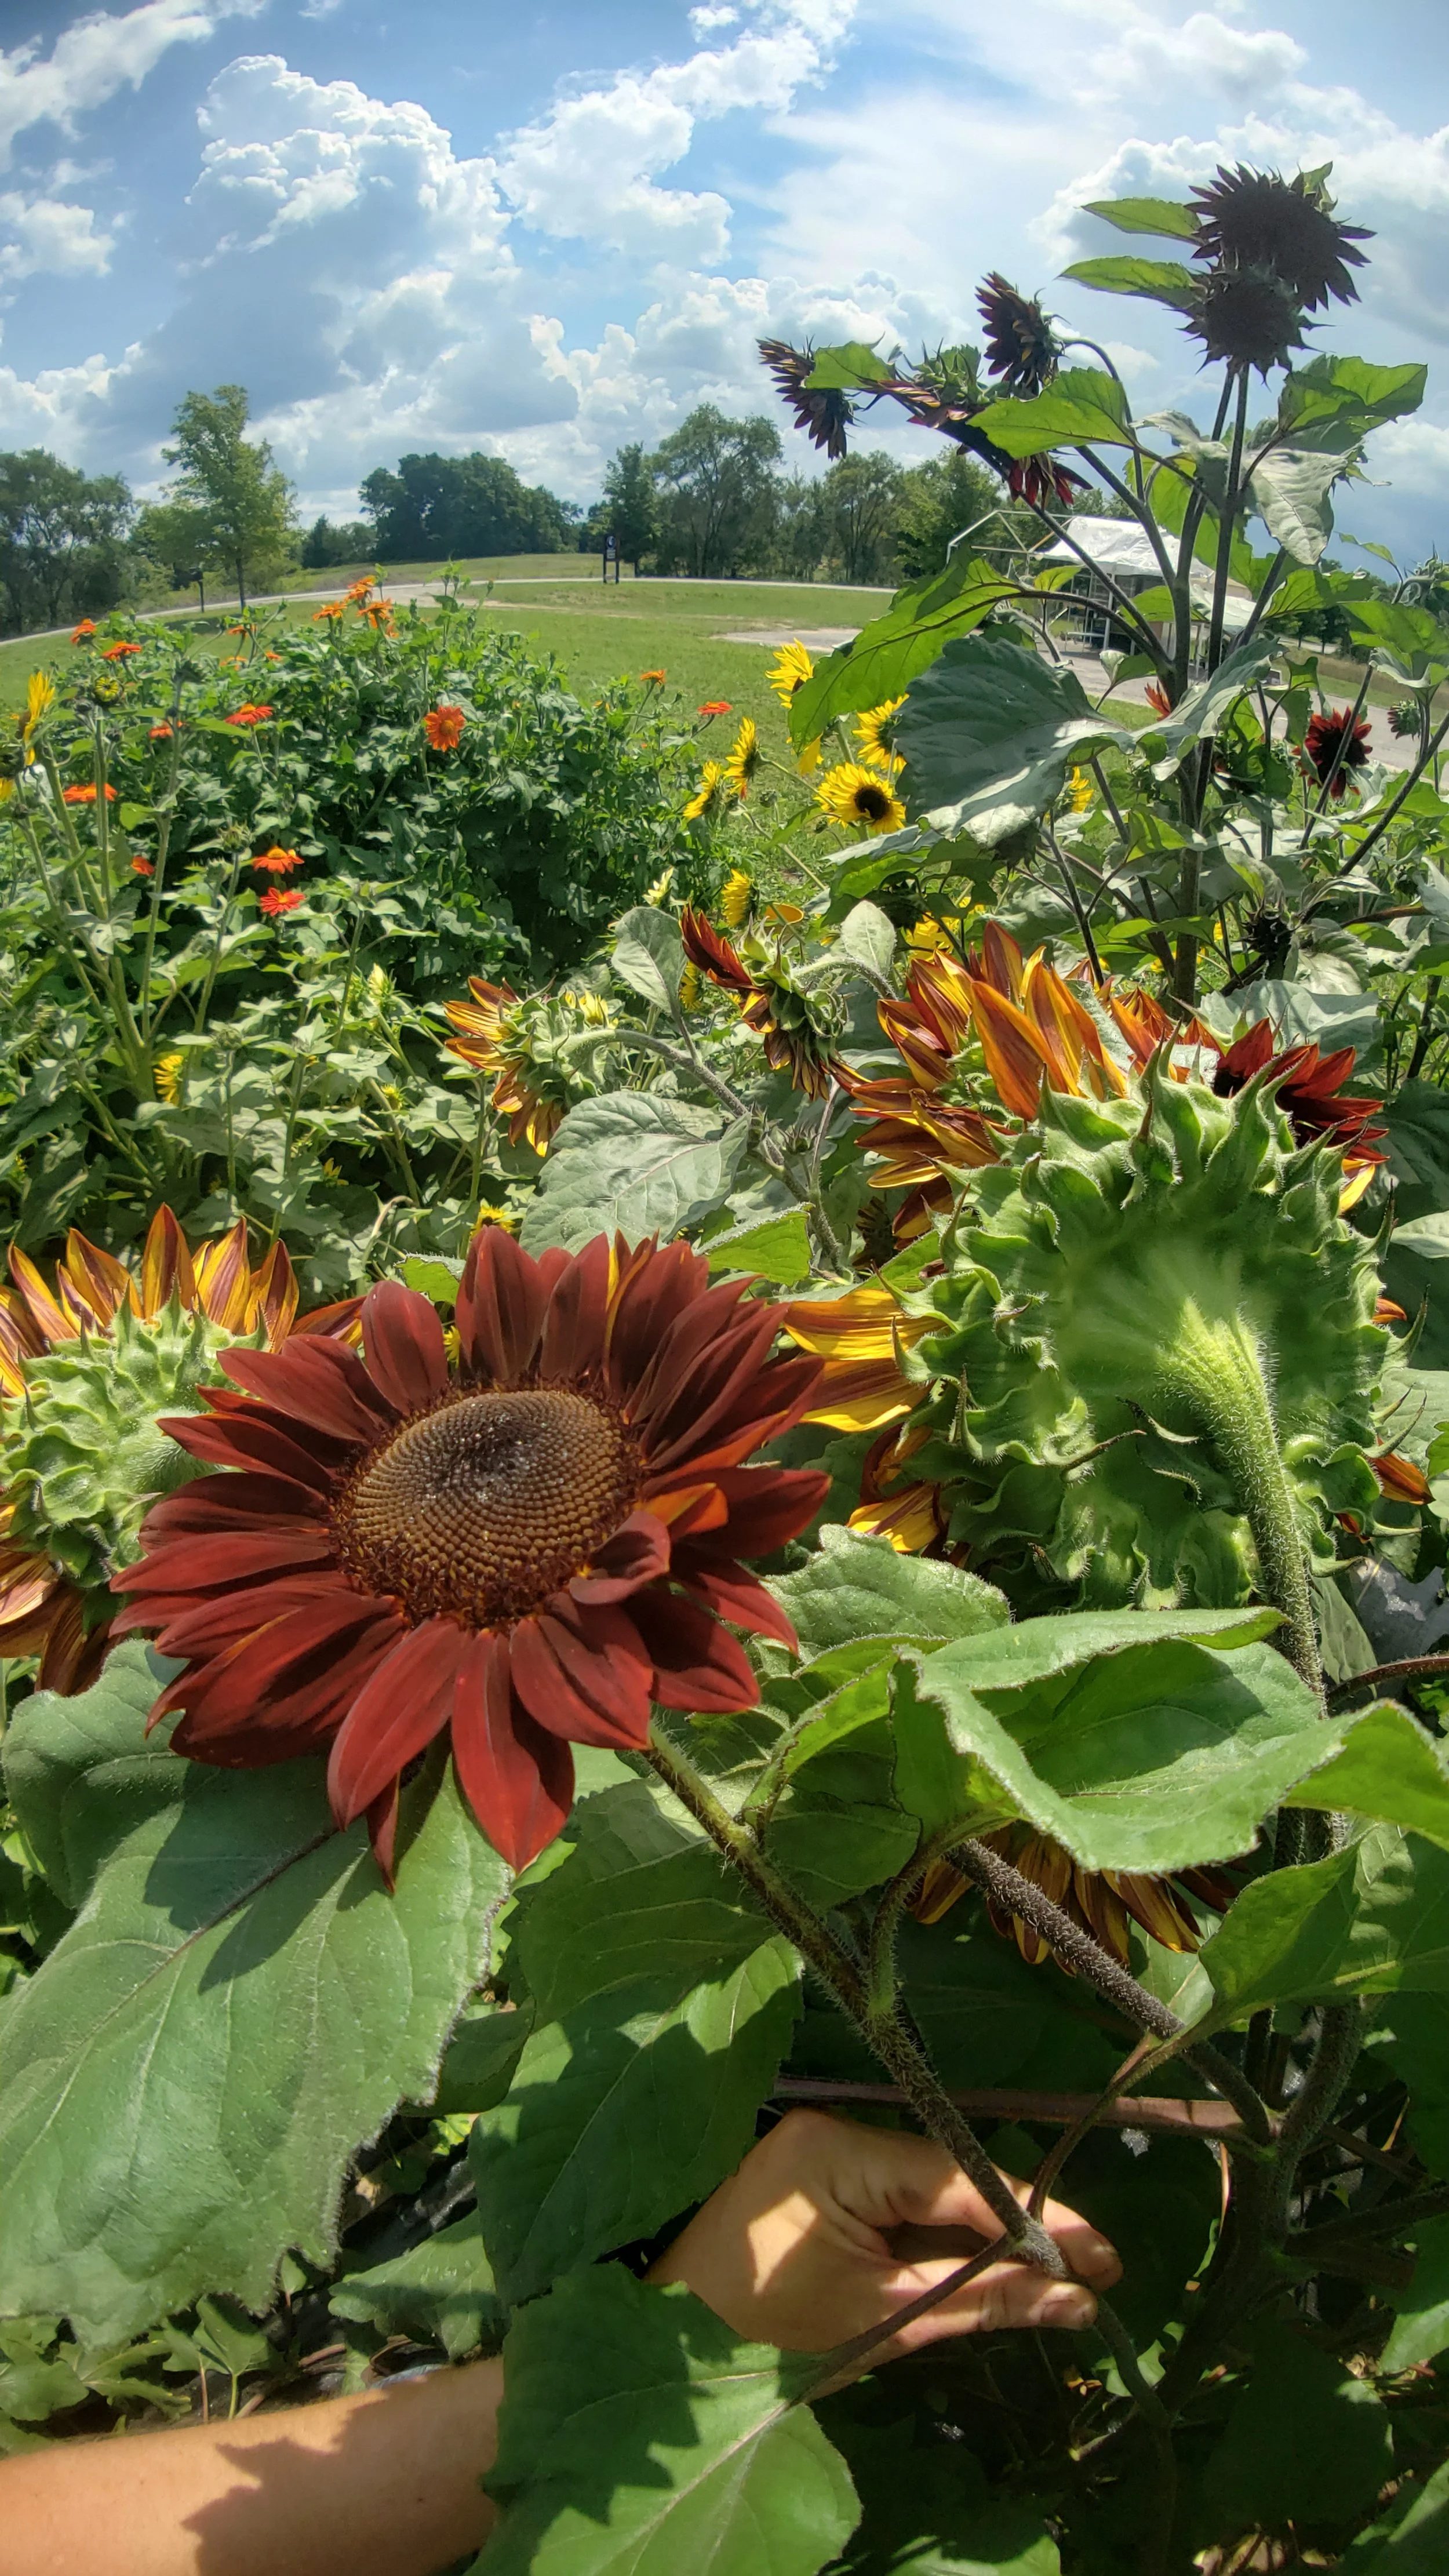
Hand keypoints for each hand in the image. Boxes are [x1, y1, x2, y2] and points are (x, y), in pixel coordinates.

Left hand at [649, 2108, 1120, 2362]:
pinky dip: (942, 2236)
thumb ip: (980, 2301)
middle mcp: (836, 2130)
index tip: (1101, 2258)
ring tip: (1059, 2276)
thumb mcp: (884, 2319)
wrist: (674, 2340)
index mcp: (840, 2152)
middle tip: (1096, 2271)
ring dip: (986, 2234)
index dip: (1035, 2219)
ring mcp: (826, 2148)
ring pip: (930, 2189)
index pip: (960, 2179)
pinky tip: (992, 2266)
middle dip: (1020, 2227)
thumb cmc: (766, 2334)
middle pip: (951, 2177)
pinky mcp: (822, 2174)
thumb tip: (1076, 2300)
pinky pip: (900, 2198)